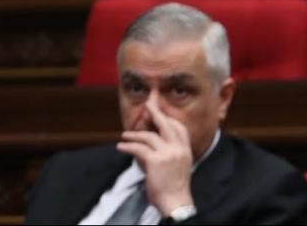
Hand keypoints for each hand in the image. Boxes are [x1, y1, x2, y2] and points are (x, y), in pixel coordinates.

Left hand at [116, 97, 194, 215]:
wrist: (175, 201)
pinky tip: (121, 147)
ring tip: (124, 136)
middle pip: (166, 124)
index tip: (160, 114)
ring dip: (134, 135)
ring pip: (149, 136)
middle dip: (155, 113)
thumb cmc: (175, 187)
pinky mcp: (155, 160)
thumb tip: (155, 145)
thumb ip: (171, 153)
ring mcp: (168, 153)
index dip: (169, 119)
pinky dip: (127, 146)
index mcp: (185, 150)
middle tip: (148, 105)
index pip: (179, 128)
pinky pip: (138, 148)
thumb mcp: (179, 166)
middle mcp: (178, 148)